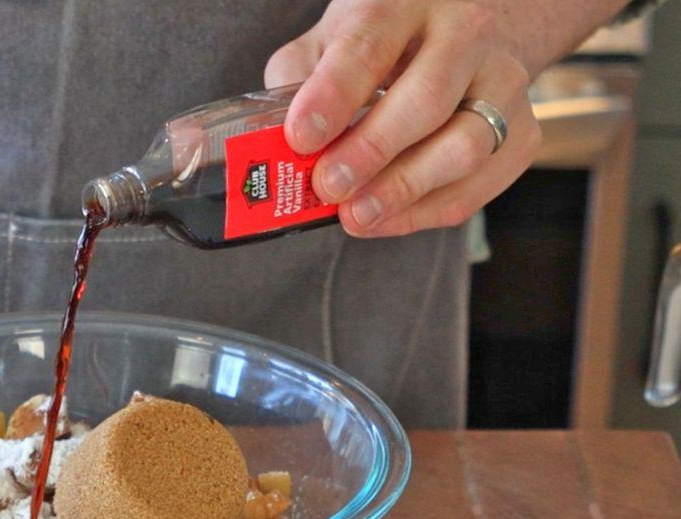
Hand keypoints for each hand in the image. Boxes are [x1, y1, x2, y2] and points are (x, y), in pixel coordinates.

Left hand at [265, 0, 544, 237]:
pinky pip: (479, 183)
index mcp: (404, 2)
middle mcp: (465, 33)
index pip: (369, 46)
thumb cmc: (387, 39)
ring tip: (355, 215)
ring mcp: (502, 80)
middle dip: (371, 151)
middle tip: (328, 185)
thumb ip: (298, 79)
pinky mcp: (521, 130)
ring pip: (464, 145)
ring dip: (403, 190)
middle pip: (425, 100)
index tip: (300, 138)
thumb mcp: (333, 37)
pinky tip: (384, 219)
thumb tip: (274, 139)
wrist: (477, 22)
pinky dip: (426, 211)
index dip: (333, 96)